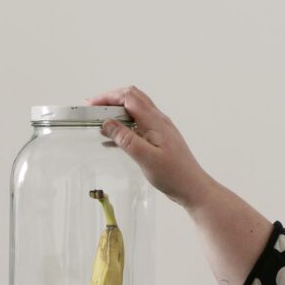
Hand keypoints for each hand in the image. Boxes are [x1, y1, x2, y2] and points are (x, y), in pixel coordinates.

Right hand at [83, 85, 214, 208]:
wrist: (192, 187)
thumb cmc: (173, 174)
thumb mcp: (146, 158)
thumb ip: (126, 139)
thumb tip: (107, 123)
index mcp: (155, 121)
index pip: (129, 97)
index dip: (108, 97)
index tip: (91, 105)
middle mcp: (158, 120)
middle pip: (132, 97)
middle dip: (111, 99)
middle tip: (94, 109)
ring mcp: (160, 128)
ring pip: (135, 109)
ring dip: (117, 112)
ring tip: (100, 122)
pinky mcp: (159, 138)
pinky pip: (138, 124)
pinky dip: (123, 125)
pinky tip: (113, 139)